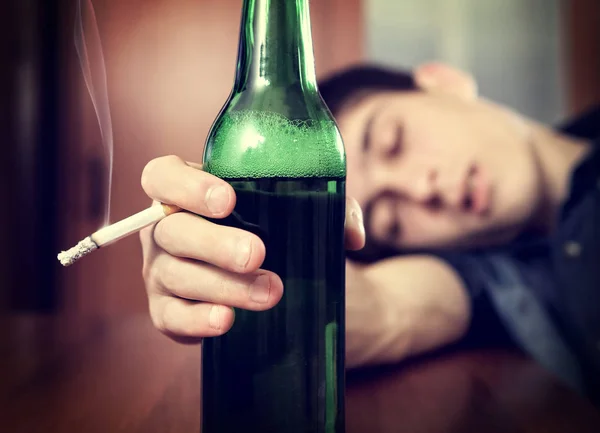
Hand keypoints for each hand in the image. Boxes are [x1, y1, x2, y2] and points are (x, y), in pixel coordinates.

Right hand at [140, 155, 364, 342]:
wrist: (272, 278)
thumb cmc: (277, 230)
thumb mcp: (302, 209)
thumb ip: (331, 208)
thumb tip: (351, 235)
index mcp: (187, 192)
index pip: (162, 177)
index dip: (186, 186)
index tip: (228, 201)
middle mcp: (165, 228)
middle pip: (170, 229)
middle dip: (214, 243)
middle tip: (257, 254)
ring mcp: (160, 270)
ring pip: (175, 275)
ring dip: (222, 285)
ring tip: (269, 293)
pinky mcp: (165, 310)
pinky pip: (168, 318)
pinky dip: (196, 320)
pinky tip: (226, 320)